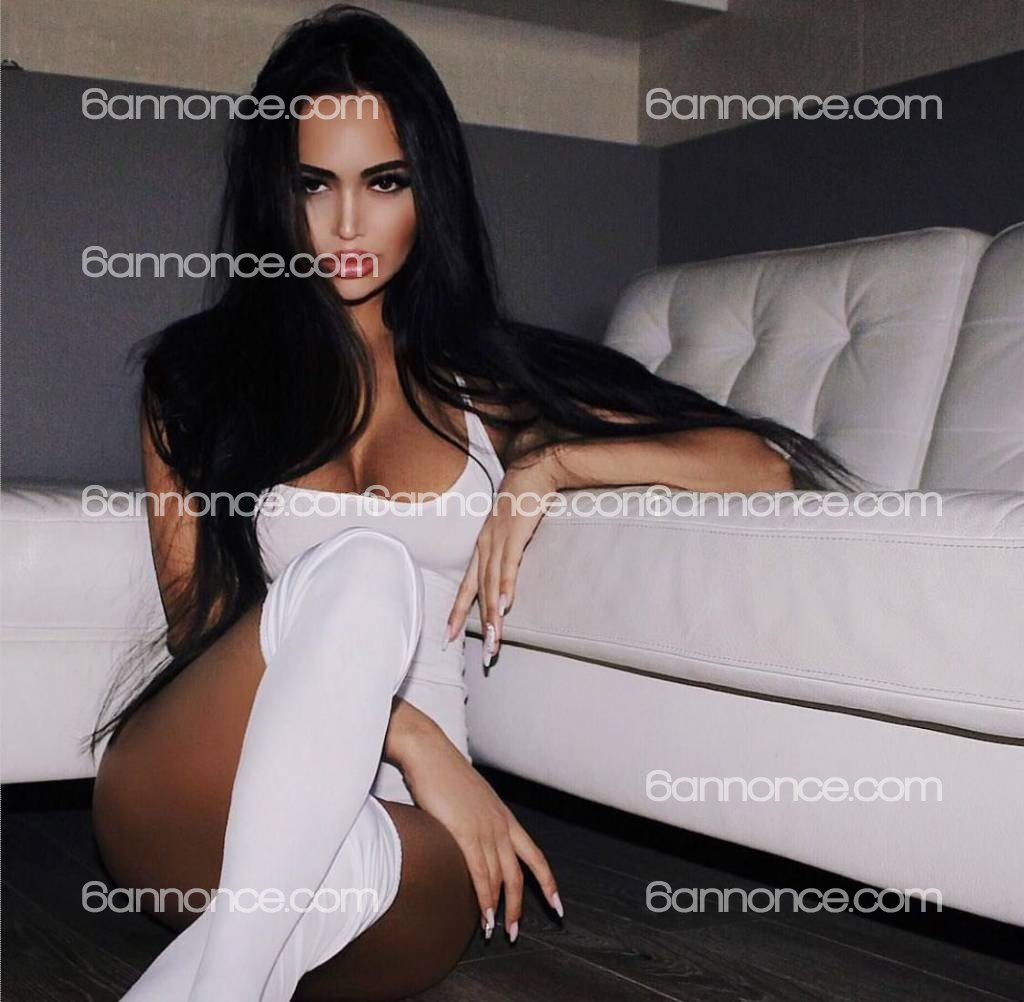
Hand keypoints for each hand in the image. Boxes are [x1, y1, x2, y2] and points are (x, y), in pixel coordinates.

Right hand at [402, 721, 563, 939]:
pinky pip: (480, 874)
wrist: (428, 752)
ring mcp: (484, 829)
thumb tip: (471, 837)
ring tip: (495, 931)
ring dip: (500, 909)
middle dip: (520, 906)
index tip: (557, 904)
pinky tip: (484, 917)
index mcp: (504, 817)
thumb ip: (476, 819)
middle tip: (516, 932)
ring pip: (500, 879)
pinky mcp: (464, 833)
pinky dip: (484, 899)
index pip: (534, 856)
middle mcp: (499, 825)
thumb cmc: (443, 772)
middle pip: (519, 874)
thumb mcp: (470, 799)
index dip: (548, 882)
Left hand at [445, 452, 559, 665]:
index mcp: (482, 547)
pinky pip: (508, 566)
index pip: (467, 585)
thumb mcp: (508, 530)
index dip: (458, 612)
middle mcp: (484, 546)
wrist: (531, 472)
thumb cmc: (520, 501)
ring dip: (493, 614)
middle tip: (482, 654)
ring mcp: (497, 540)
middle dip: (477, 624)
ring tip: (495, 639)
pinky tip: (505, 606)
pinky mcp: (514, 535)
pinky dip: (505, 587)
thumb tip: (506, 575)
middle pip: (477, 591)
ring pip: (491, 584)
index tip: (449, 636)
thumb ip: (506, 552)